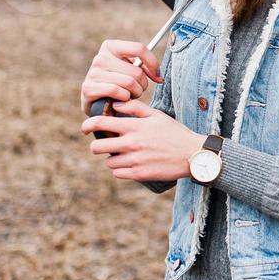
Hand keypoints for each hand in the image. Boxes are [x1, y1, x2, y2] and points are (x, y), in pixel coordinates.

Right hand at [80, 39, 163, 116]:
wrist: (98, 104)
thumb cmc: (119, 85)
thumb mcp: (131, 70)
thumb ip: (144, 67)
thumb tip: (159, 76)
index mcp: (110, 46)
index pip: (139, 48)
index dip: (153, 64)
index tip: (158, 76)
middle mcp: (100, 57)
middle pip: (136, 71)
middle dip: (143, 85)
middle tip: (137, 90)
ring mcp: (93, 72)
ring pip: (129, 82)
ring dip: (134, 94)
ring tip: (129, 96)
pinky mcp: (88, 88)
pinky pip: (117, 91)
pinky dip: (124, 99)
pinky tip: (121, 101)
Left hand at [81, 99, 205, 182]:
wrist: (192, 155)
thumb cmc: (175, 132)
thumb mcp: (157, 115)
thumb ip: (135, 108)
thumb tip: (116, 104)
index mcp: (135, 126)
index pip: (101, 123)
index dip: (87, 125)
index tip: (85, 128)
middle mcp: (132, 143)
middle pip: (98, 147)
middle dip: (97, 145)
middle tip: (104, 145)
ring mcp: (135, 160)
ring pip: (108, 162)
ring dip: (112, 158)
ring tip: (124, 155)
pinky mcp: (139, 174)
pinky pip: (117, 174)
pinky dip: (120, 170)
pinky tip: (130, 164)